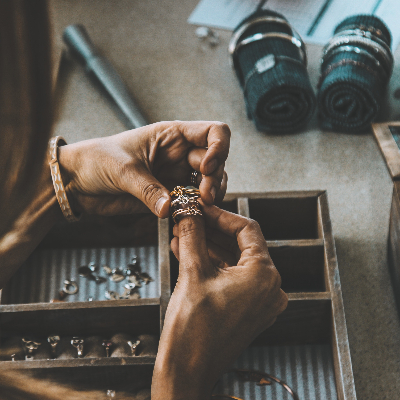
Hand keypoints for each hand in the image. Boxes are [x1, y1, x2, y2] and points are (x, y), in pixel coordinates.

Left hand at [58, 121, 229, 217]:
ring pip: (210, 183)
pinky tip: (191, 215)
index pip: (213, 132)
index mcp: (172, 135)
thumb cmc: (96, 161)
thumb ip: (148, 190)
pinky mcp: (170, 195)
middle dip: (215, 179)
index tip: (207, 167)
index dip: (219, 148)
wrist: (78, 181)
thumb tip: (168, 209)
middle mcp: (180, 154)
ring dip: (211, 195)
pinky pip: (193, 202)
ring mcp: (177, 175)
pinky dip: (198, 209)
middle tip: (204, 197)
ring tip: (199, 206)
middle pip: (216, 161)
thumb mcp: (123, 170)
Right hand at [152, 205, 287, 399]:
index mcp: (264, 276)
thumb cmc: (192, 329)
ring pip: (234, 262)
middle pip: (240, 245)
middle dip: (211, 231)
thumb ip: (192, 235)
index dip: (220, 215)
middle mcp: (270, 289)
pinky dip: (212, 265)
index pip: (246, 230)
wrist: (187, 374)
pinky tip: (187, 252)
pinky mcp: (249, 310)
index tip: (199, 207)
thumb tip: (188, 211)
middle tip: (188, 219)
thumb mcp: (192, 272)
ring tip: (182, 234)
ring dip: (208, 247)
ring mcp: (261, 302)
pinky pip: (232, 278)